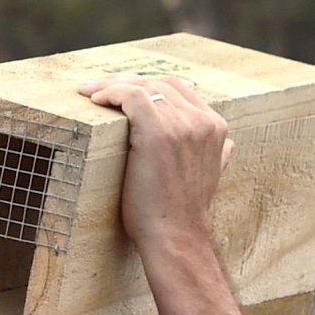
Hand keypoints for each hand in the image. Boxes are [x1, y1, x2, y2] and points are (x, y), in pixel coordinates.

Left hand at [77, 75, 233, 249]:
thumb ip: (219, 154)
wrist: (175, 234)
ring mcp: (183, 125)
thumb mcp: (211, 175)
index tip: (117, 90)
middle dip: (124, 80)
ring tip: (88, 92)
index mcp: (216, 127)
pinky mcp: (159, 133)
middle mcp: (202, 121)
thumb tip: (226, 146)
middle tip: (95, 88)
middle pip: (159, 82)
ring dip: (110, 84)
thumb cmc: (181, 210)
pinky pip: (132, 96)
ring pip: (142, 85)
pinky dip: (111, 92)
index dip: (145, 83)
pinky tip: (94, 100)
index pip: (178, 88)